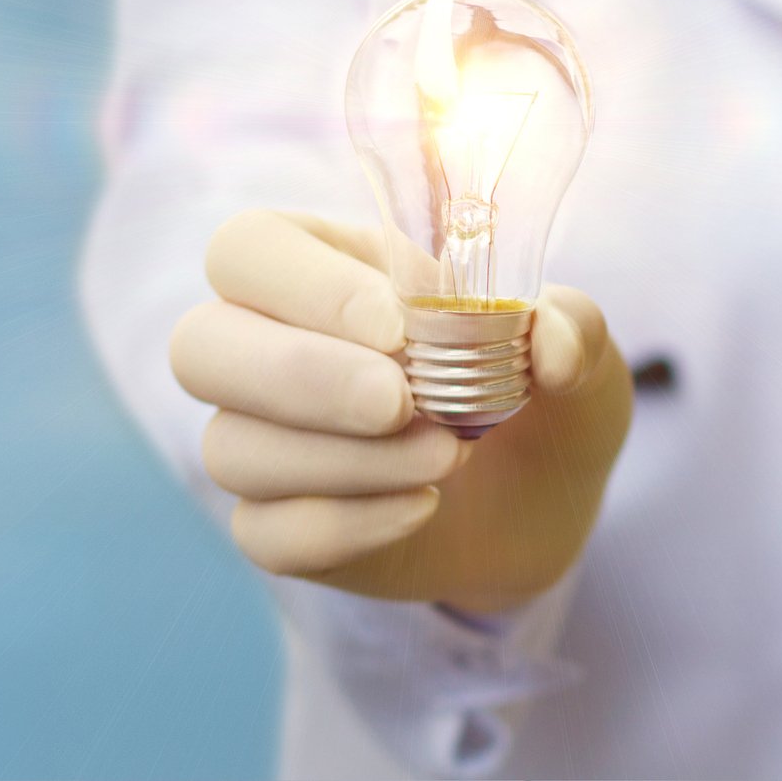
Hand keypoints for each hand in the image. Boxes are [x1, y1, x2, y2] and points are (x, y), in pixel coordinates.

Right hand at [170, 209, 631, 611]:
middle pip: (200, 346)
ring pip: (232, 447)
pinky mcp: (275, 525)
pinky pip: (268, 532)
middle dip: (300, 376)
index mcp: (321, 265)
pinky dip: (349, 525)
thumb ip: (575, 329)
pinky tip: (423, 507)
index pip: (249, 249)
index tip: (397, 325)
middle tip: (400, 401)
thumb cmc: (540, 393)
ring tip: (449, 458)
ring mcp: (259, 439)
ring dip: (346, 460)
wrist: (543, 501)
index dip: (305, 283)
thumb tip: (549, 338)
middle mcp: (264, 345)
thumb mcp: (581, 352)